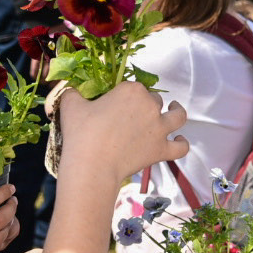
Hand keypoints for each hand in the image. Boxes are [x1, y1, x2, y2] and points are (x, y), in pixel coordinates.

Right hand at [53, 81, 187, 185]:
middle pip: (153, 100)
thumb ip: (72, 93)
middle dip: (146, 105)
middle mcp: (150, 106)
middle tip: (132, 116)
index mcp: (131, 90)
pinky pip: (180, 147)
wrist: (92, 165)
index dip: (126, 96)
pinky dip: (182, 143)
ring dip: (177, 111)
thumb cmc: (82, 134)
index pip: (134, 88)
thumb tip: (71, 90)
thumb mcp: (71, 105)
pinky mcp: (161, 150)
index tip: (117, 105)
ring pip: (177, 116)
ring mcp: (159, 129)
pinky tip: (179, 140)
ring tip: (173, 109)